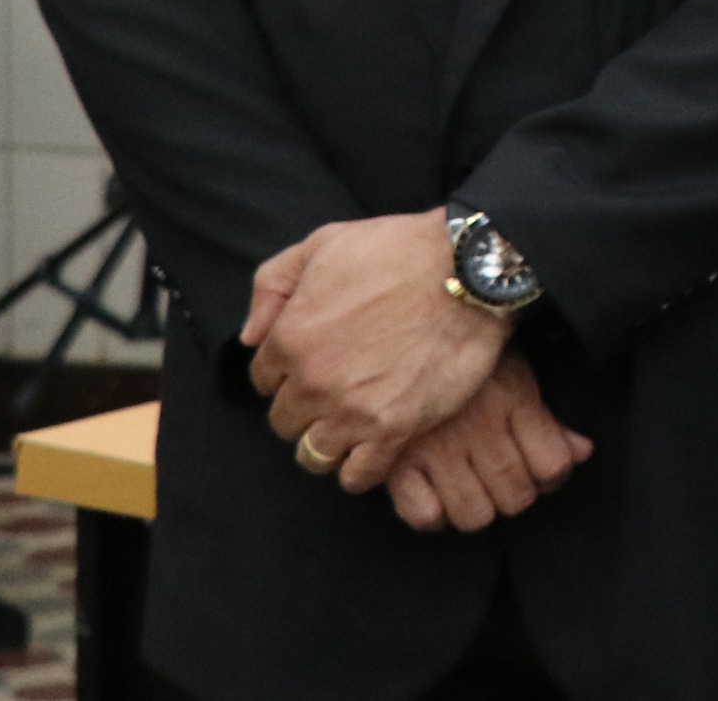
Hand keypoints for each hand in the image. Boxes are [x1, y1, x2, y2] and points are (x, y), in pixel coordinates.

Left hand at [243, 210, 507, 475]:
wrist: (467, 270)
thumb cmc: (399, 250)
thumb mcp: (324, 242)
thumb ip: (273, 284)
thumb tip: (250, 335)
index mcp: (290, 337)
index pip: (263, 379)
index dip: (287, 372)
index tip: (311, 366)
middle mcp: (312, 381)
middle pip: (284, 421)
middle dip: (303, 408)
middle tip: (334, 393)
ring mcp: (351, 409)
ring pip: (313, 454)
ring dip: (325, 443)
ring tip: (348, 428)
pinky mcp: (393, 428)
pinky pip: (358, 475)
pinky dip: (358, 472)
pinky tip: (369, 453)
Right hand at [382, 352, 591, 531]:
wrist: (413, 320)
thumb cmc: (466, 344)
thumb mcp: (517, 371)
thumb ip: (550, 420)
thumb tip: (581, 453)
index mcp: (514, 402)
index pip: (552, 467)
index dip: (552, 477)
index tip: (540, 472)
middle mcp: (479, 429)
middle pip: (515, 497)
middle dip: (514, 495)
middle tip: (502, 481)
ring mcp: (437, 448)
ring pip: (474, 514)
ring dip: (476, 509)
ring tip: (470, 489)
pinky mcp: (397, 460)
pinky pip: (423, 514)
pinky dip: (431, 514)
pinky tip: (434, 495)